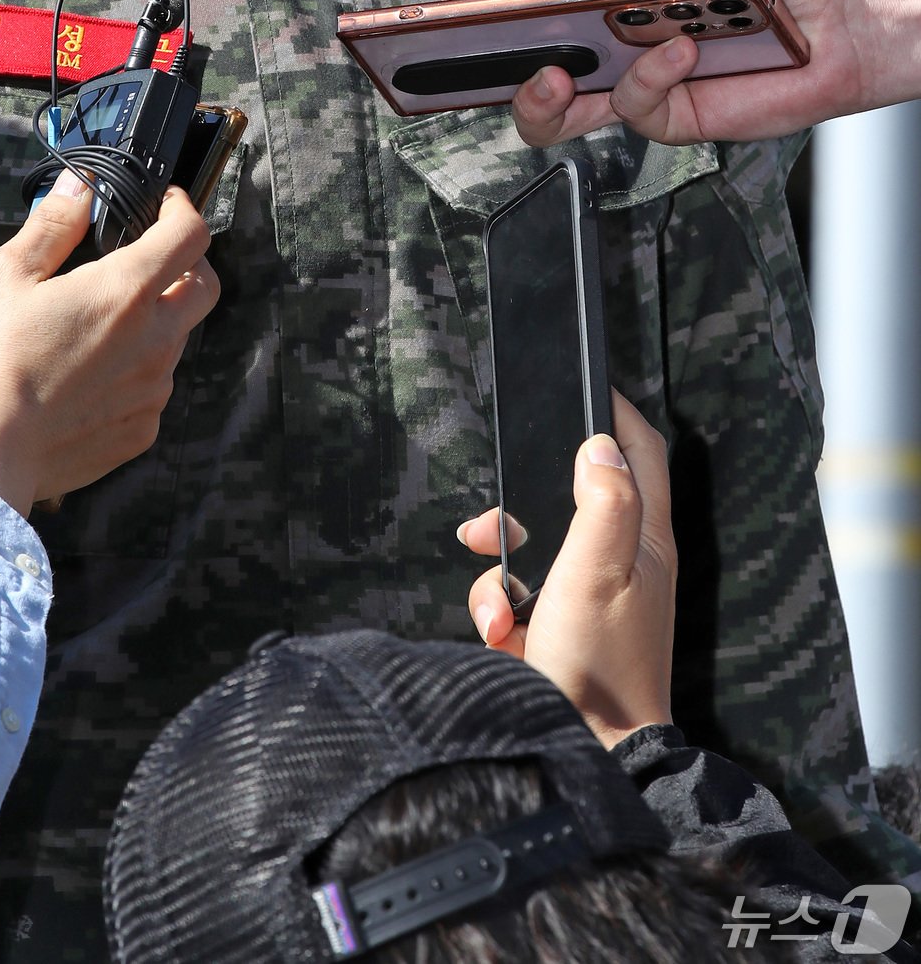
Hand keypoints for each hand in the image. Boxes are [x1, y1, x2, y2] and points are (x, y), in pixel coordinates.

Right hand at [0, 176, 218, 516]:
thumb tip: (79, 186)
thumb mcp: (5, 276)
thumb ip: (52, 226)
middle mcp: (154, 340)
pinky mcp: (140, 432)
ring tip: (99, 323)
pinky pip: (153, 388)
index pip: (190, 236)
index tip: (164, 205)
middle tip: (147, 257)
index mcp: (125, 292)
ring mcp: (152, 391)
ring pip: (177, 339)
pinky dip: (134, 370)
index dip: (183, 210)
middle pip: (205, 287)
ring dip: (156, 320)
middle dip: (188, 263)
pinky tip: (87, 375)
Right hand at [427, 0, 920, 146]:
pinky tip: (678, 48)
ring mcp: (627, 69)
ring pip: (551, 100)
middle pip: (522, 42)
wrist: (846, 21)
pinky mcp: (662, 110)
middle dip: (485, 43)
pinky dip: (646, 78)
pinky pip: (627, 106)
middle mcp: (607, 22)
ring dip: (539, 90)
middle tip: (485, 28)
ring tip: (555, 69)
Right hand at [460, 391, 676, 748]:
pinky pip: (517, 594)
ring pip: (533, 545)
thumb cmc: (599, 665)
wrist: (588, 752)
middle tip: (493, 522)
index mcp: (645, 538)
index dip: (614, 414)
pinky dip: (499, 608)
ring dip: (501, 567)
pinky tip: (502, 636)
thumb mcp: (597, 570)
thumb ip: (604, 501)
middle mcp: (624, 560)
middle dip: (522, 503)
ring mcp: (592, 595)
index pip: (641, 451)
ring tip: (498, 607)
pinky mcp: (561, 626)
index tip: (583, 386)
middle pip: (573, 494)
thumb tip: (600, 445)